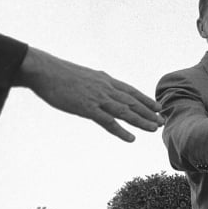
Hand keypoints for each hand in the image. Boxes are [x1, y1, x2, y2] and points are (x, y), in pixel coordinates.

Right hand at [14, 47, 163, 141]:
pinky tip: (131, 138)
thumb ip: (96, 82)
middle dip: (149, 112)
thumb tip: (102, 83)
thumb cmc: (60, 73)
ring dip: (141, 121)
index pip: (131, 91)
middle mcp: (106, 88)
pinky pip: (108, 121)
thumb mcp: (84, 76)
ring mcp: (97, 98)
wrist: (44, 70)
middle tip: (163, 120)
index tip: (158, 106)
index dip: (146, 99)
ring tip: (154, 129)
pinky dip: (121, 131)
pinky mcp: (87, 108)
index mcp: (105, 80)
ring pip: (125, 111)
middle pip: (132, 102)